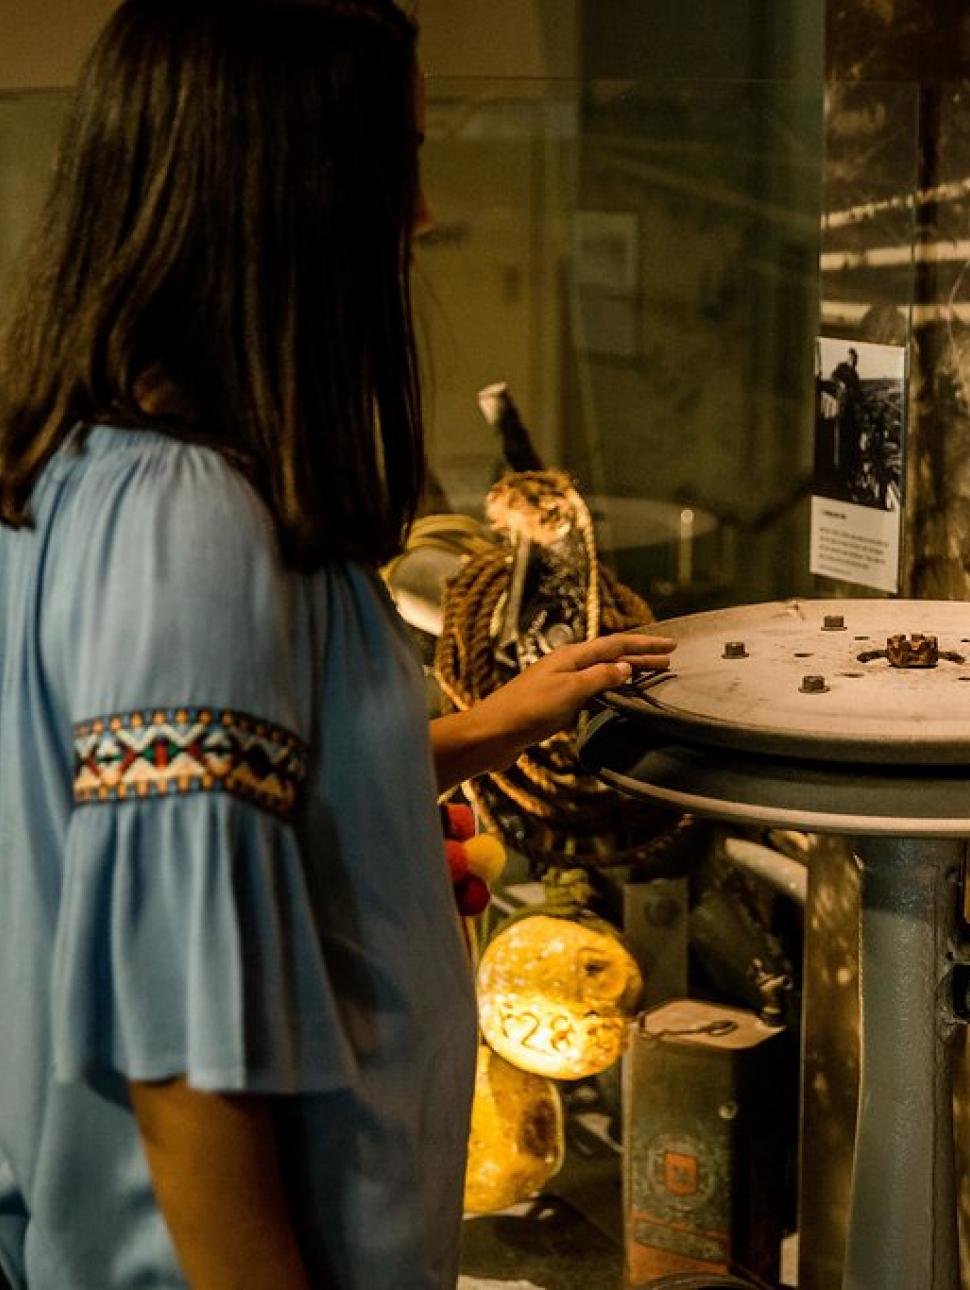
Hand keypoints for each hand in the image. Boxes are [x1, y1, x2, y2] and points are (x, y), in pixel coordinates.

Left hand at [479, 631, 675, 751]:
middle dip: (639, 657)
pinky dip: (609, 688)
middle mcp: (566, 665)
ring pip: (601, 672)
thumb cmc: (528, 710)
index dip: (644, 646)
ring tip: (649, 674)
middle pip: (610, 655)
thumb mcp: (570, 691)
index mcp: (571, 656)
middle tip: (668, 659)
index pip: (616, 644)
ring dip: (626, 671)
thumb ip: (600, 677)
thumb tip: (625, 666)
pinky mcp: (554, 703)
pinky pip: (590, 689)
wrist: (493, 734)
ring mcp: (559, 683)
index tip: (670, 646)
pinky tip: (615, 696)